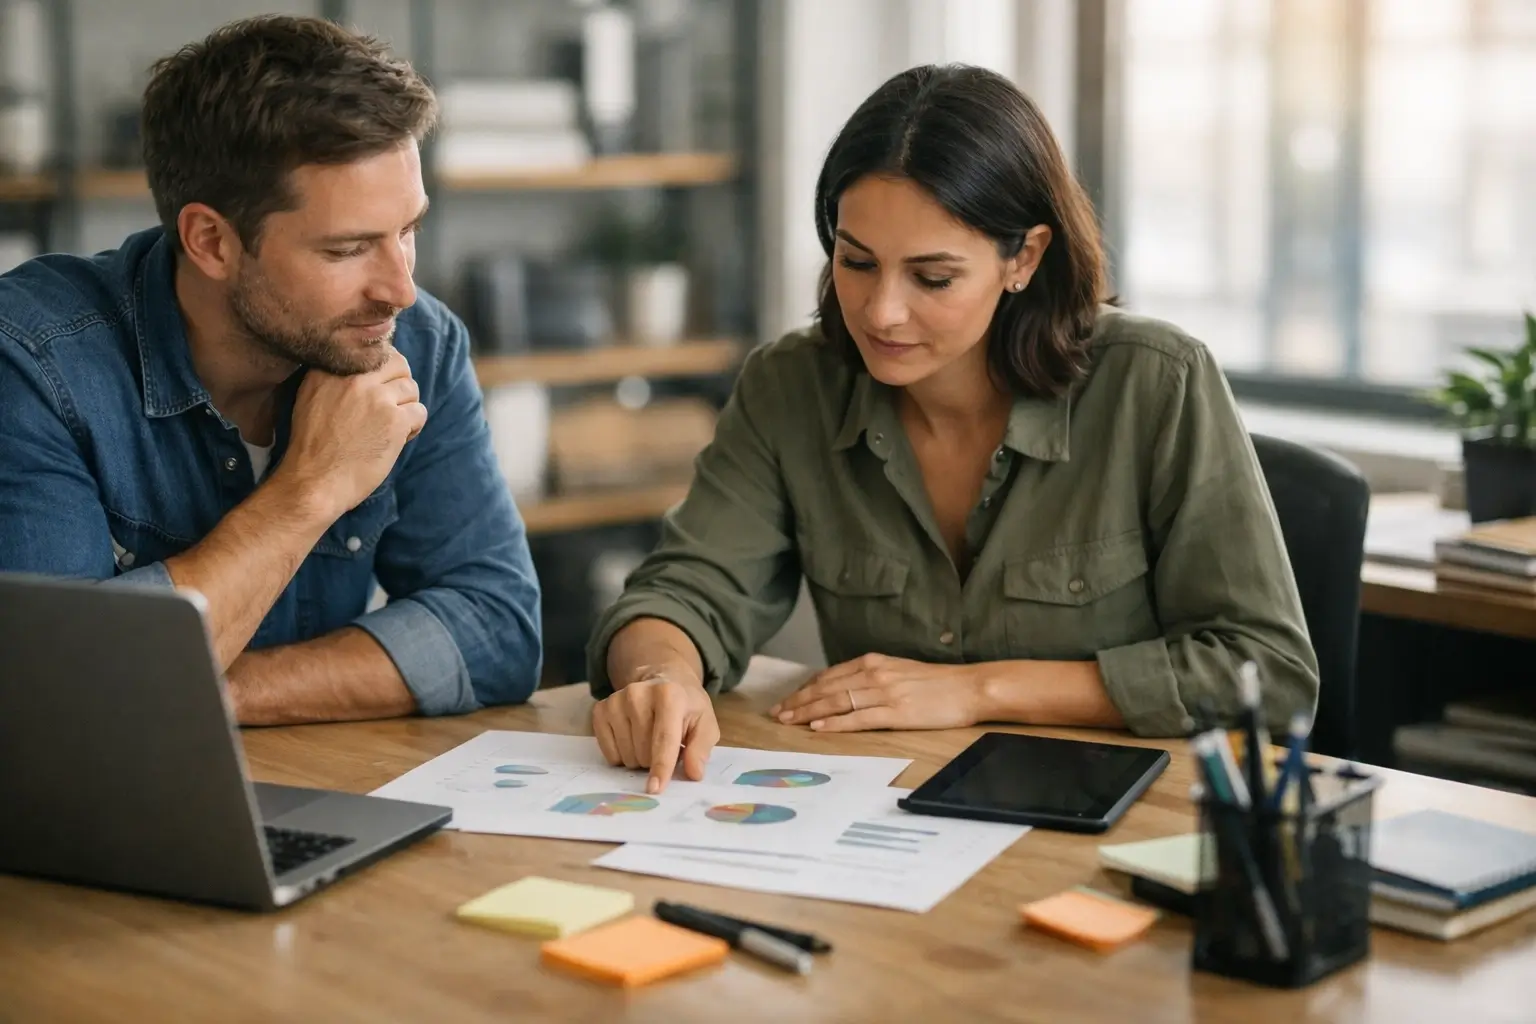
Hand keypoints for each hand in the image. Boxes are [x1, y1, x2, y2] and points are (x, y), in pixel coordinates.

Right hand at [273, 347, 426, 519]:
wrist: (313, 482)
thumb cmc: (313, 447)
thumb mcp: (311, 399)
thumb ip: (336, 378)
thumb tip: (371, 366)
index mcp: (329, 369)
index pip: (374, 351)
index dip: (384, 369)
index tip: (381, 387)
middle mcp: (353, 377)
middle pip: (398, 364)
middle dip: (401, 383)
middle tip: (392, 406)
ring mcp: (376, 397)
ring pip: (411, 388)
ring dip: (407, 407)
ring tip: (391, 427)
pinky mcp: (394, 420)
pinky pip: (419, 412)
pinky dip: (414, 427)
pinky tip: (397, 440)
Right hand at [592, 667, 719, 793]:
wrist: (664, 680)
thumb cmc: (687, 708)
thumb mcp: (705, 724)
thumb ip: (701, 749)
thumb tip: (693, 773)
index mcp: (669, 695)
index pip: (664, 739)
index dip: (661, 766)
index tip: (655, 788)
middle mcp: (638, 694)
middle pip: (643, 752)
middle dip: (655, 760)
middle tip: (665, 746)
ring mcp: (616, 701)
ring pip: (626, 755)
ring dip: (639, 758)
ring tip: (649, 740)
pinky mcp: (601, 710)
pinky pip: (609, 752)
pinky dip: (622, 755)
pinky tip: (632, 739)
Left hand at [768, 654, 985, 732]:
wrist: (969, 687)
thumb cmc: (938, 683)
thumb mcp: (900, 671)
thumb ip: (873, 677)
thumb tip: (847, 689)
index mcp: (874, 662)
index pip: (829, 675)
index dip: (805, 688)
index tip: (788, 700)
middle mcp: (875, 673)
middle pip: (826, 688)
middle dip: (798, 701)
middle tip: (776, 713)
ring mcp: (885, 693)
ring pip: (836, 702)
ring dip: (808, 712)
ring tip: (788, 721)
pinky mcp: (896, 712)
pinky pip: (858, 718)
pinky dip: (835, 723)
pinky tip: (818, 728)